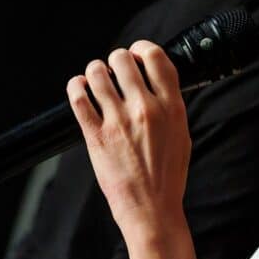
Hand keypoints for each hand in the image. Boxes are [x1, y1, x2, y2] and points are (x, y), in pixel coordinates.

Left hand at [67, 41, 191, 234]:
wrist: (152, 208)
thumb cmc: (168, 175)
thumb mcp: (182, 134)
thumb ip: (170, 106)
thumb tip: (156, 82)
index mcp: (171, 107)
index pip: (156, 58)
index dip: (142, 49)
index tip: (136, 54)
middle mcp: (145, 109)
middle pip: (123, 60)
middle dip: (116, 60)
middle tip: (114, 69)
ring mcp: (119, 122)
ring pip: (98, 74)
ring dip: (94, 71)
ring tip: (95, 79)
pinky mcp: (97, 136)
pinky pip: (79, 99)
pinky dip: (76, 87)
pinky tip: (79, 89)